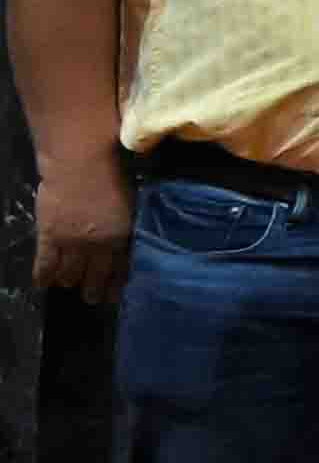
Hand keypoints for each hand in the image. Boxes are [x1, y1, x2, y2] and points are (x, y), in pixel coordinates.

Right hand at [29, 151, 125, 299]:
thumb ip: (128, 223)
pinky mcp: (49, 235)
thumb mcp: (131, 203)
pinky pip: (45, 262)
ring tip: (69, 287)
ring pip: (70, 272)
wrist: (80, 163)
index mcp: (122, 236)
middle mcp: (98, 245)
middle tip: (92, 299)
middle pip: (95, 275)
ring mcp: (72, 242)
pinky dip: (43, 275)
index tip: (115, 296)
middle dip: (93, 289)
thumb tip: (128, 236)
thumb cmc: (112, 174)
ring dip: (69, 282)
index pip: (121, 267)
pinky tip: (42, 284)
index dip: (117, 283)